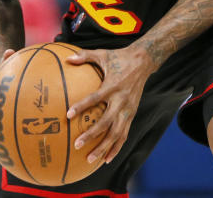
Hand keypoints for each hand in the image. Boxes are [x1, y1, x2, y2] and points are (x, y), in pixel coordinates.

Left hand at [65, 45, 154, 164]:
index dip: (82, 106)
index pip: (95, 98)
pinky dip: (116, 148)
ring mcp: (128, 109)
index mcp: (112, 86)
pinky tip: (106, 159)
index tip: (69, 115)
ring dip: (104, 148)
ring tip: (90, 159)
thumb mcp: (102, 54)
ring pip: (117, 133)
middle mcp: (121, 101)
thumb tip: (67, 58)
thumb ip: (84, 56)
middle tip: (77, 145)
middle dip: (92, 135)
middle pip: (106, 122)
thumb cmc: (119, 57)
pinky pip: (124, 134)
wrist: (144, 62)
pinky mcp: (132, 114)